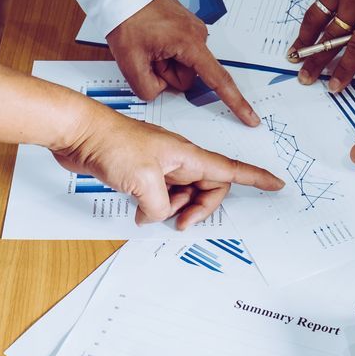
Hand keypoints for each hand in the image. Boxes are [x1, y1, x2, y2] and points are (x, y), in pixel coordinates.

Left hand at [55, 103, 283, 227]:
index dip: (256, 178)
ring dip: (172, 210)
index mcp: (187, 156)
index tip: (276, 184)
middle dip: (199, 209)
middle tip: (179, 224)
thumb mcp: (143, 182)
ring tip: (149, 214)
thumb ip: (160, 206)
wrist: (78, 132)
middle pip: (207, 189)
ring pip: (183, 194)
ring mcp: (161, 165)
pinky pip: (161, 195)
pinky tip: (138, 212)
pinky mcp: (143, 172)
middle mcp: (179, 159)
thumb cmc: (112, 144)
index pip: (231, 169)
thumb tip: (158, 215)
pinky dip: (155, 207)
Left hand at [106, 0, 259, 126]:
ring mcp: (191, 31)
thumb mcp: (130, 61)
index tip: (251, 117)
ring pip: (181, 66)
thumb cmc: (127, 15)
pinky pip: (177, 53)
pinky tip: (150, 42)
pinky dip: (163, 54)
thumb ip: (147, 89)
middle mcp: (197, 35)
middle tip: (147, 57)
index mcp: (190, 42)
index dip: (235, 102)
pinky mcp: (185, 29)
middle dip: (167, 75)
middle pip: (188, 78)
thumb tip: (158, 91)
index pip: (218, 81)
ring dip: (163, 64)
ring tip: (147, 46)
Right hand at [289, 0, 354, 91]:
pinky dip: (311, 19)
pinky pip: (320, 2)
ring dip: (305, 41)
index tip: (335, 85)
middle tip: (306, 78)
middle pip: (333, 38)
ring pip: (318, 19)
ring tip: (294, 56)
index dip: (345, 69)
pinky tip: (306, 30)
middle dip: (317, 61)